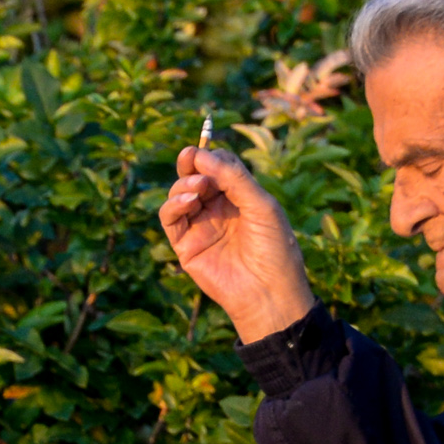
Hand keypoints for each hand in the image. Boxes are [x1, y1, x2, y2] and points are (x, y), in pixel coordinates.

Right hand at [157, 143, 319, 343]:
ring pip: (179, 194)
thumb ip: (234, 178)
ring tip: (198, 188)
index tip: (207, 151)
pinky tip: (188, 201)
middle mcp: (217, 209)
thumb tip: (203, 154)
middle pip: (195, 176)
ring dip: (184, 184)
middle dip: (191, 164)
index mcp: (239, 197)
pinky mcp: (185, 245)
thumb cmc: (274, 248)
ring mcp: (200, 226)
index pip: (219, 166)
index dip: (211, 156)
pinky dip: (173, 205)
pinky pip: (170, 218)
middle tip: (191, 158)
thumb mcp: (261, 205)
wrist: (268, 292)